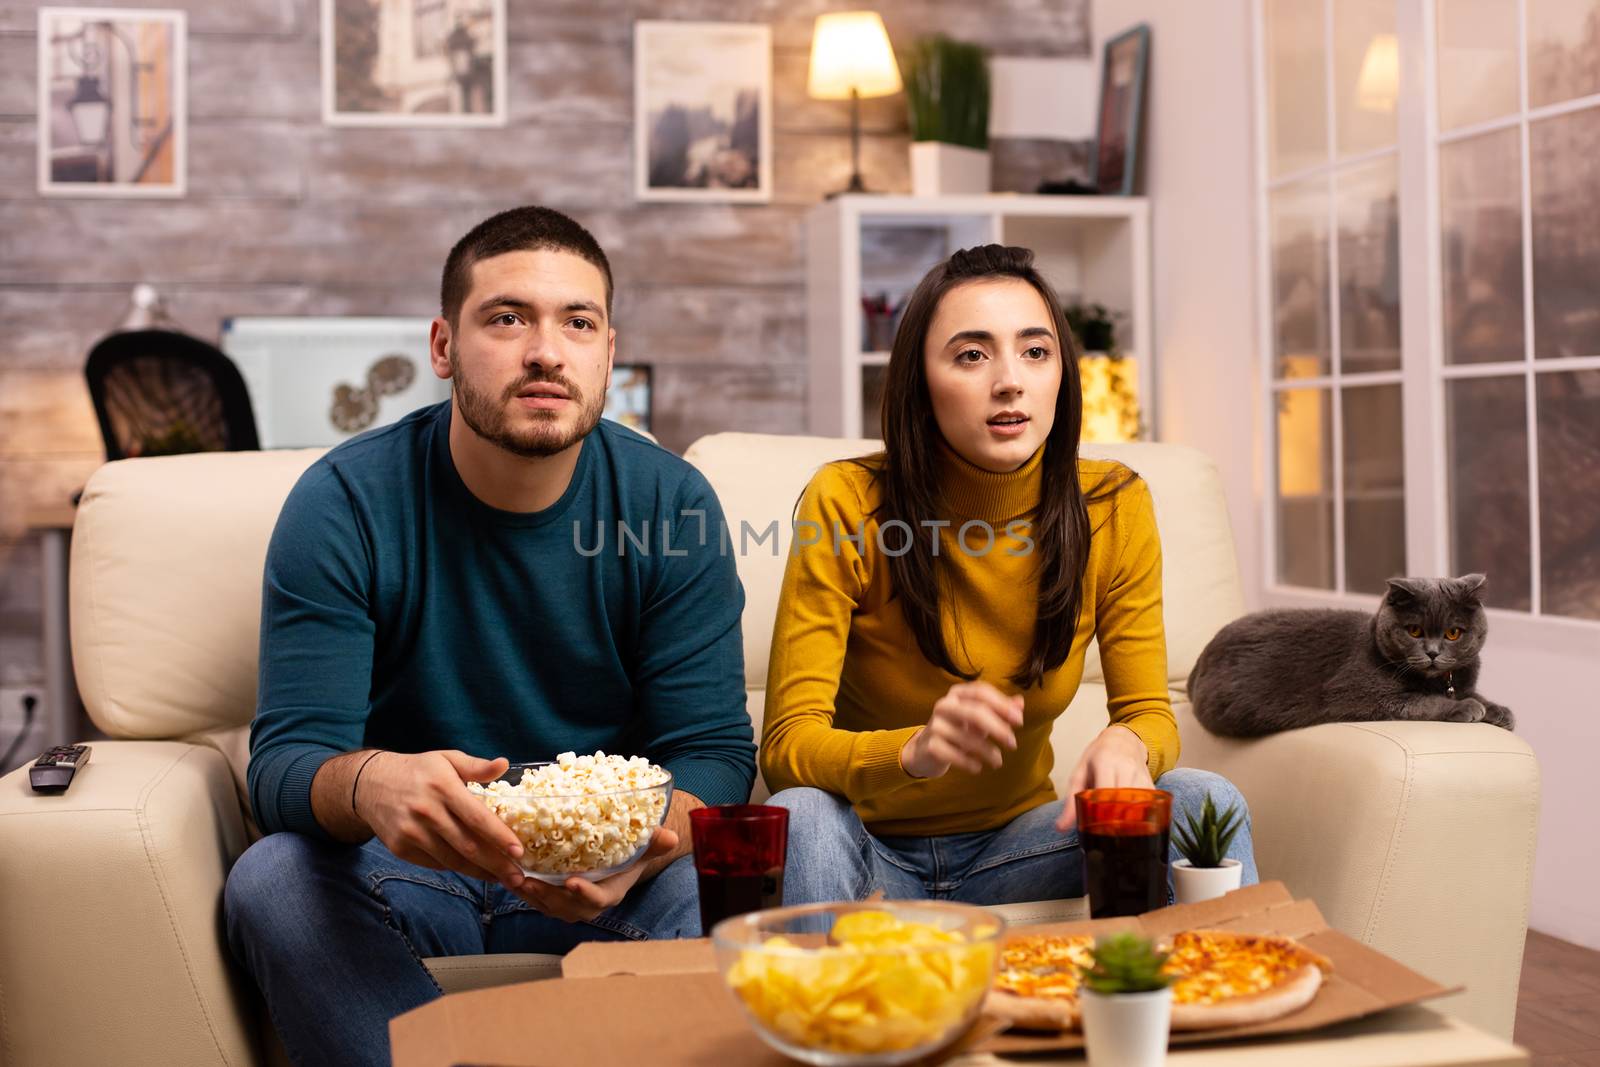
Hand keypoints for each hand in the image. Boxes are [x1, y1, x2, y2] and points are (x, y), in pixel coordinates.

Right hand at [355, 749, 527, 886]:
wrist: (369, 783)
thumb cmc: (417, 770)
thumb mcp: (446, 759)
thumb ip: (476, 766)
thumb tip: (504, 764)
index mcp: (443, 787)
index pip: (477, 817)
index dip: (499, 837)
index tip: (519, 851)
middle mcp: (427, 811)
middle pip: (467, 845)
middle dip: (496, 864)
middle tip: (518, 877)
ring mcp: (411, 832)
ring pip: (452, 860)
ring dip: (479, 872)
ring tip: (501, 877)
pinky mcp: (400, 848)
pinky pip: (435, 863)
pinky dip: (456, 867)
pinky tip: (474, 869)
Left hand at [510, 828, 678, 922]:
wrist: (617, 862)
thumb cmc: (630, 854)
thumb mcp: (643, 848)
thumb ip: (654, 843)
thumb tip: (671, 835)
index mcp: (610, 893)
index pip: (598, 898)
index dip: (585, 893)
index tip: (572, 882)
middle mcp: (588, 904)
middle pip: (566, 907)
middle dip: (546, 896)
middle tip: (529, 881)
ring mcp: (569, 904)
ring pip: (546, 905)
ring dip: (529, 894)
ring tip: (514, 878)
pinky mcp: (553, 898)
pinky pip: (536, 898)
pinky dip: (522, 889)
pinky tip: (508, 875)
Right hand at [900, 681, 1023, 778]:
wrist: (926, 750)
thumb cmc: (958, 730)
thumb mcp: (980, 718)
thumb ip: (1000, 709)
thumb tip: (1020, 703)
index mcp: (957, 693)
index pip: (981, 692)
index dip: (1002, 704)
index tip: (1019, 721)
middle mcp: (944, 705)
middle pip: (975, 712)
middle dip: (998, 728)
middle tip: (1013, 744)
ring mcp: (935, 724)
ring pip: (967, 738)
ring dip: (988, 752)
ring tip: (998, 762)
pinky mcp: (930, 745)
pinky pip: (955, 754)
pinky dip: (970, 763)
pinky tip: (978, 767)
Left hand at [1055, 725, 1153, 831]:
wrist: (1123, 740)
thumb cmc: (1097, 758)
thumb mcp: (1079, 774)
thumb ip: (1071, 801)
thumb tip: (1060, 828)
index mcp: (1105, 763)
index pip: (1106, 792)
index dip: (1102, 812)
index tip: (1097, 829)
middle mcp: (1126, 768)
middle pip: (1124, 800)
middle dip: (1117, 821)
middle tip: (1108, 837)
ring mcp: (1141, 775)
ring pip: (1139, 804)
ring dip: (1131, 820)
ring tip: (1119, 834)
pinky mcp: (1151, 783)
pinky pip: (1150, 804)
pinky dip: (1142, 816)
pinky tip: (1133, 825)